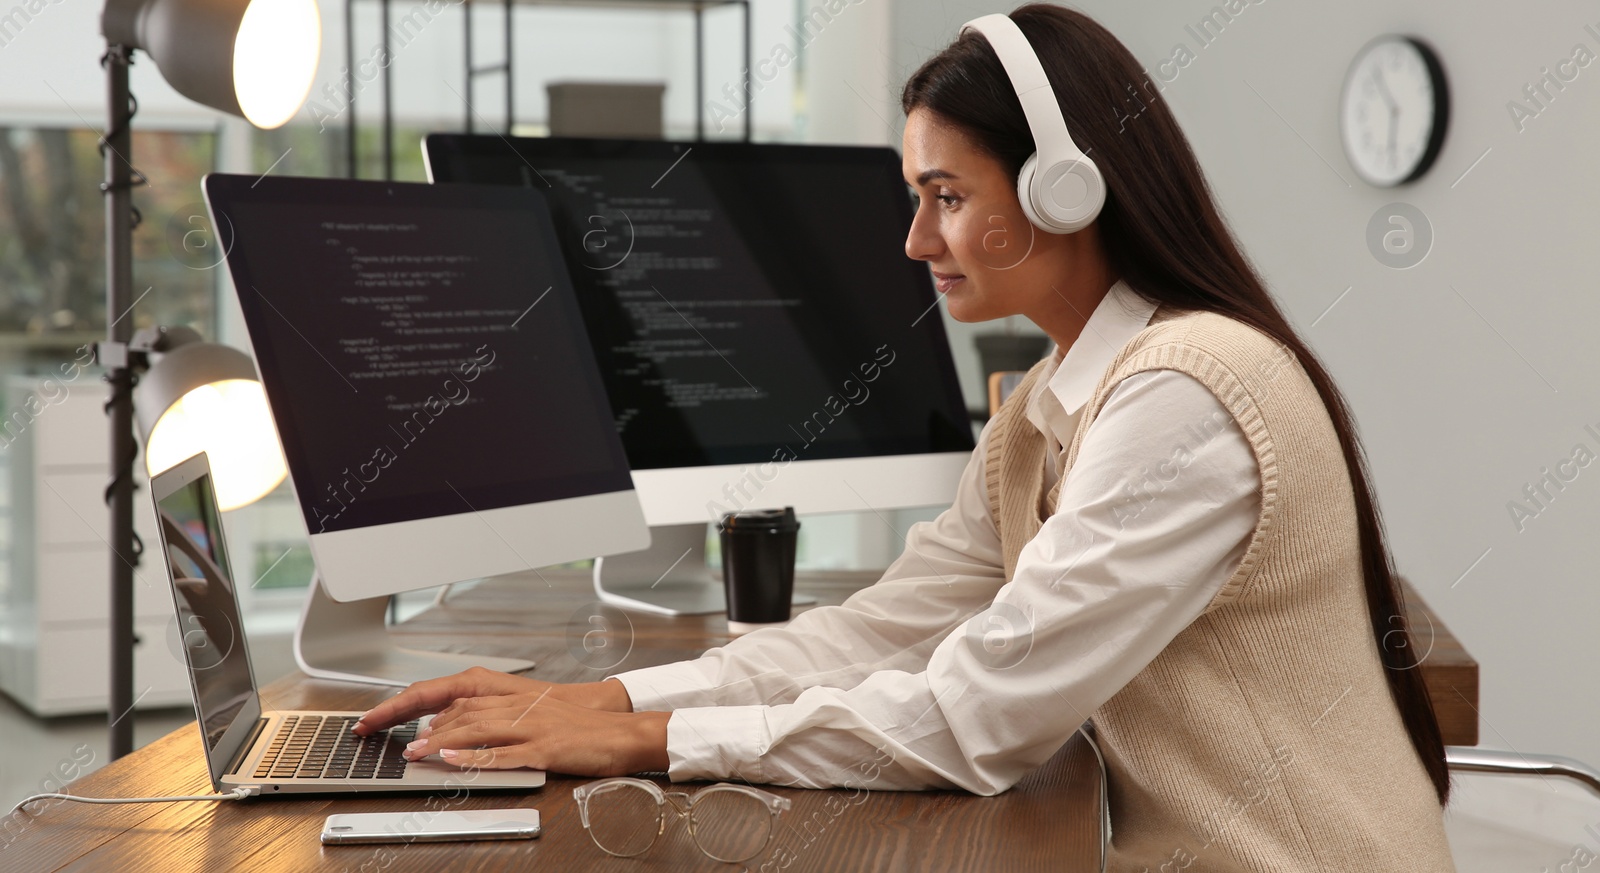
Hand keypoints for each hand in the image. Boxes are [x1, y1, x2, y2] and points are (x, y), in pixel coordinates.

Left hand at [353, 667, 633, 736]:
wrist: (617, 730)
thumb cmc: (576, 723)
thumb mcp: (531, 711)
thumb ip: (492, 715)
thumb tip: (451, 726)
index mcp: (511, 694)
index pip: (452, 694)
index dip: (413, 705)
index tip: (381, 718)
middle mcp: (518, 705)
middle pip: (459, 710)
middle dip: (421, 725)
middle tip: (393, 740)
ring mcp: (531, 725)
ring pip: (476, 728)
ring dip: (441, 740)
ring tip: (415, 751)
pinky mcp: (544, 748)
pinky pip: (504, 751)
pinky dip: (476, 756)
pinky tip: (455, 760)